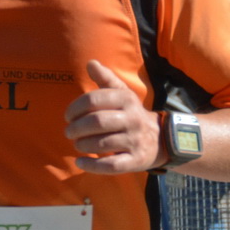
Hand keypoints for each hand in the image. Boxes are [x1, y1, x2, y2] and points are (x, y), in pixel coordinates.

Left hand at [64, 59, 162, 173]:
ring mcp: (134, 141)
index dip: (75, 108)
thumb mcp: (122, 94)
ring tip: (77, 144)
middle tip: (69, 132)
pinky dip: (92, 166)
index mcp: (126, 99)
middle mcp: (132, 119)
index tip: (68, 116)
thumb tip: (91, 62)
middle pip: (97, 122)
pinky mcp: (134, 160)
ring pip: (102, 144)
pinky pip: (111, 166)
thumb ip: (105, 79)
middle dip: (76, 128)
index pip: (94, 100)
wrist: (160, 139)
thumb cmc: (131, 114)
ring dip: (82, 145)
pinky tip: (80, 162)